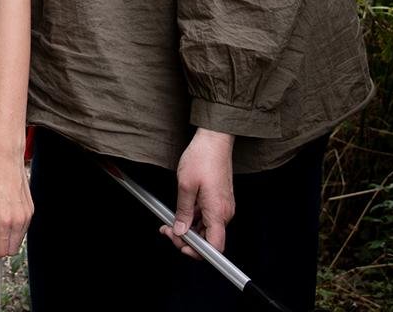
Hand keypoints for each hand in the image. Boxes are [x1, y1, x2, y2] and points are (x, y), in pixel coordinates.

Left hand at [0, 151, 32, 259]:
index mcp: (5, 220)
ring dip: (7, 240)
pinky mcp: (31, 208)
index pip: (1, 250)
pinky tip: (3, 219)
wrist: (6, 158)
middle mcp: (19, 219)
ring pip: (19, 239)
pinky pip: (23, 228)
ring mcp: (27, 214)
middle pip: (12, 248)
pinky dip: (14, 230)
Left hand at [168, 128, 234, 257]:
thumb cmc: (203, 157)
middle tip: (167, 230)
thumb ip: (183, 212)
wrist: (214, 139)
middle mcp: (224, 212)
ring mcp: (223, 206)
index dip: (198, 253)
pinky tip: (180, 214)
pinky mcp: (219, 201)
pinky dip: (193, 219)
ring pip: (206, 229)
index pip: (215, 247)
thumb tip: (180, 231)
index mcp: (218, 211)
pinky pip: (207, 218)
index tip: (181, 246)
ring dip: (188, 230)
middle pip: (208, 240)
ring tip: (169, 223)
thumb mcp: (186, 185)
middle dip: (186, 239)